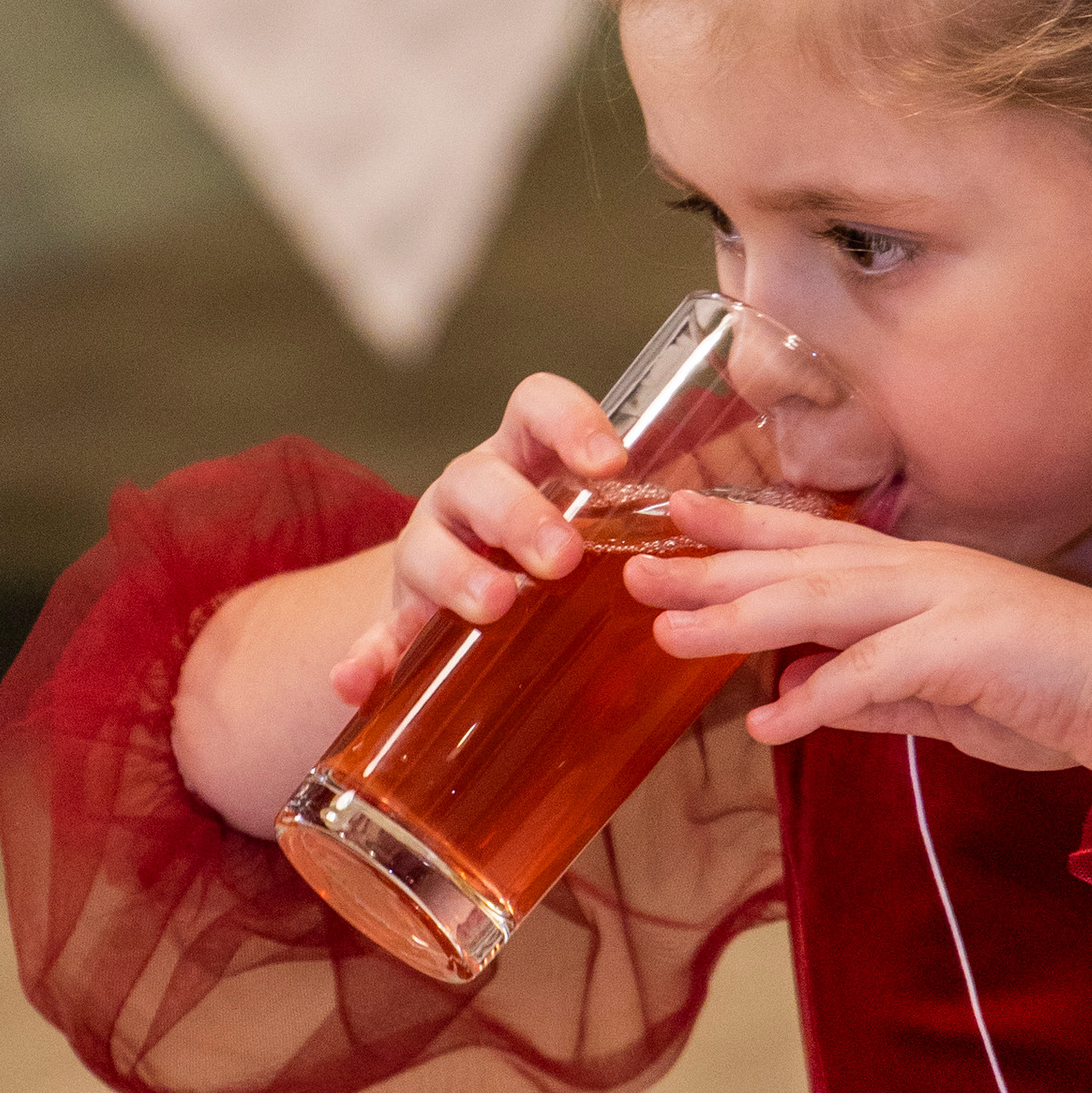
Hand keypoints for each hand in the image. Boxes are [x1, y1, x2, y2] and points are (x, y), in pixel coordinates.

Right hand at [328, 373, 624, 709]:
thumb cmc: (557, 560)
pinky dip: (366, 658)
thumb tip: (734, 574)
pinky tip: (357, 684)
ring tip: (496, 604)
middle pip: (481, 480)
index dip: (571, 421)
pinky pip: (376, 634)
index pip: (536, 408)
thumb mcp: (599, 533)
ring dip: (458, 573)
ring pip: (425, 547)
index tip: (612, 463)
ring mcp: (426, 552)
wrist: (473, 604)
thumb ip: (648, 537)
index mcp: (522, 461)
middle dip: (521, 513)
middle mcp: (468, 496)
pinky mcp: (398, 616)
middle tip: (563, 557)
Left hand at [627, 493, 1091, 773]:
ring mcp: (947, 604)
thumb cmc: (1059, 693)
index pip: (812, 542)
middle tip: (633, 568)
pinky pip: (877, 674)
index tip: (672, 516)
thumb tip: (792, 698)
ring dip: (740, 618)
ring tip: (670, 634)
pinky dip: (820, 697)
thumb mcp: (948, 699)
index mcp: (921, 574)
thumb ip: (875, 696)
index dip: (740, 528)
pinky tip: (770, 724)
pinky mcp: (969, 650)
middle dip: (711, 564)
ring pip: (822, 603)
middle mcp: (924, 572)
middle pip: (798, 561)